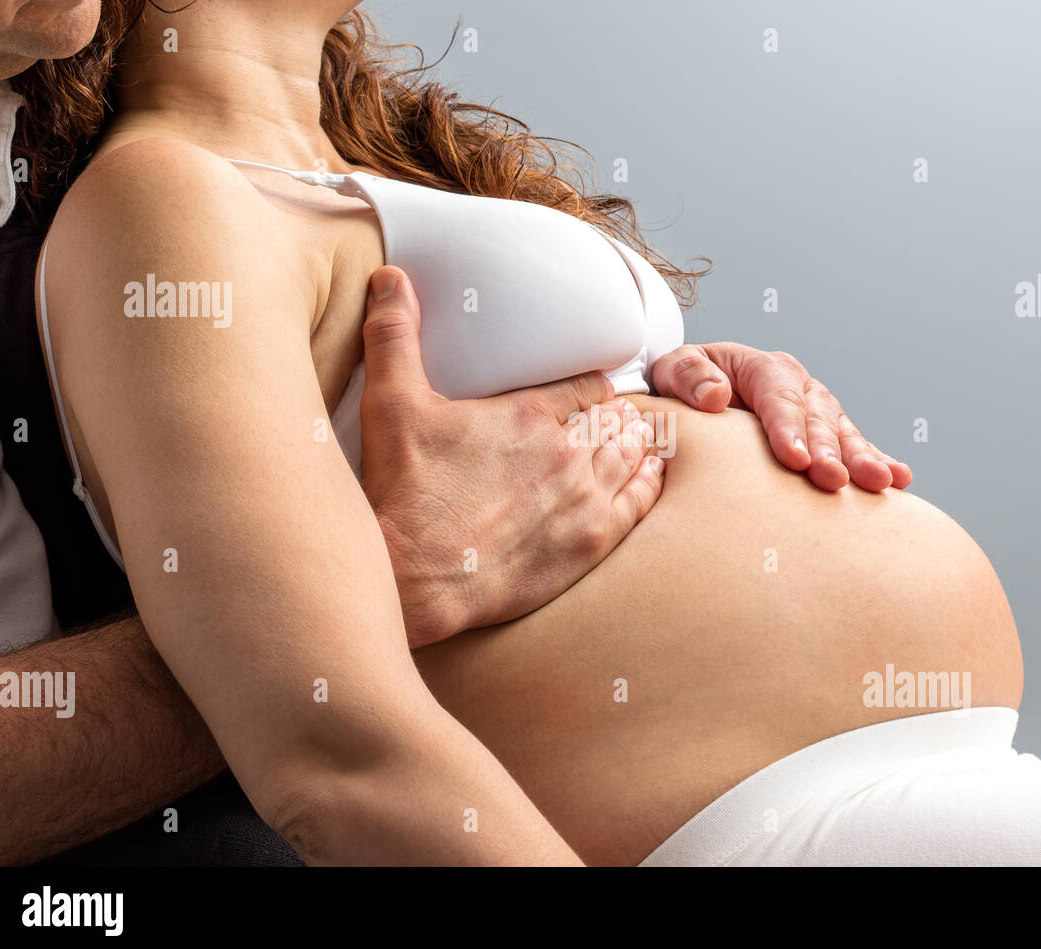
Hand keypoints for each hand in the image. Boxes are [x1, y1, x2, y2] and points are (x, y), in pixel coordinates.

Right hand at [357, 267, 665, 648]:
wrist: (416, 578)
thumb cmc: (404, 494)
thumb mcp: (391, 404)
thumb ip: (395, 336)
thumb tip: (390, 277)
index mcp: (530, 413)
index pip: (587, 387)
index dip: (592, 387)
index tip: (592, 392)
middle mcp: (567, 451)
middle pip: (613, 421)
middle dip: (615, 416)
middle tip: (616, 417)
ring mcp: (584, 498)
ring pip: (631, 456)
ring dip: (634, 444)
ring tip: (634, 439)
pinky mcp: (590, 543)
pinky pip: (639, 503)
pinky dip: (648, 483)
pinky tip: (650, 476)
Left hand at [651, 342, 911, 492]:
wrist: (696, 393)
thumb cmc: (683, 387)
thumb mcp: (673, 371)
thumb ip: (688, 377)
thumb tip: (715, 395)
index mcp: (761, 367)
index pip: (777, 396)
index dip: (788, 427)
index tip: (794, 459)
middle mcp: (798, 386)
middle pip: (817, 417)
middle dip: (828, 449)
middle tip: (833, 481)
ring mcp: (817, 410)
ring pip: (843, 432)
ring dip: (861, 458)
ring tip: (879, 483)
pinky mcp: (827, 434)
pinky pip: (855, 446)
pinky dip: (877, 460)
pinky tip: (898, 481)